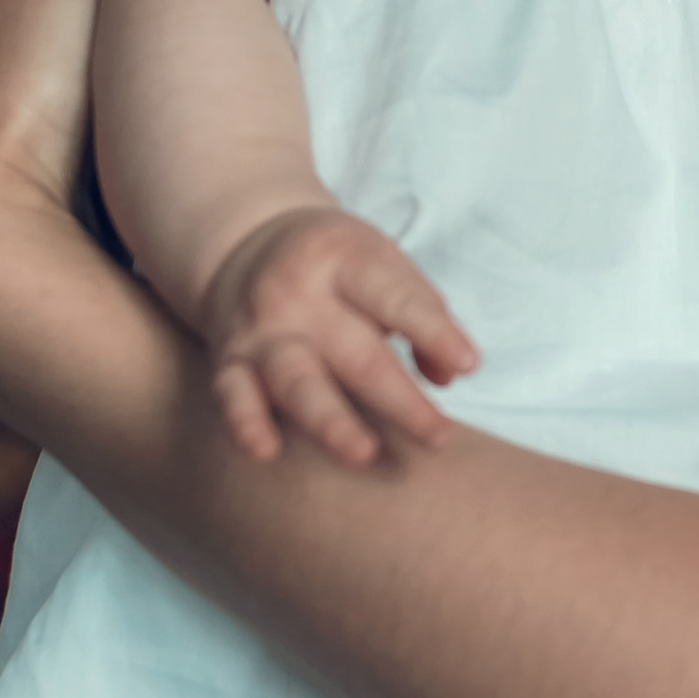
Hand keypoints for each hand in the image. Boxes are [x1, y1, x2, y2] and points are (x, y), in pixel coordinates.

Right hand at [198, 206, 480, 469]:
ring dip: (329, 421)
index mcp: (345, 260)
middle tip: (438, 438)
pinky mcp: (229, 362)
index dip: (433, 331)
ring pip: (296, 380)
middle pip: (355, 354)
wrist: (245, 243)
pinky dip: (246, 423)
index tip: (469, 364)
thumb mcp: (384, 267)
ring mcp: (261, 331)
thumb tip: (452, 375)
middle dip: (399, 401)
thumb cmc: (340, 267)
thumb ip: (424, 316)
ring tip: (362, 453)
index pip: (395, 298)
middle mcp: (298, 296)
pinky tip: (265, 451)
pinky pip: (233, 396)